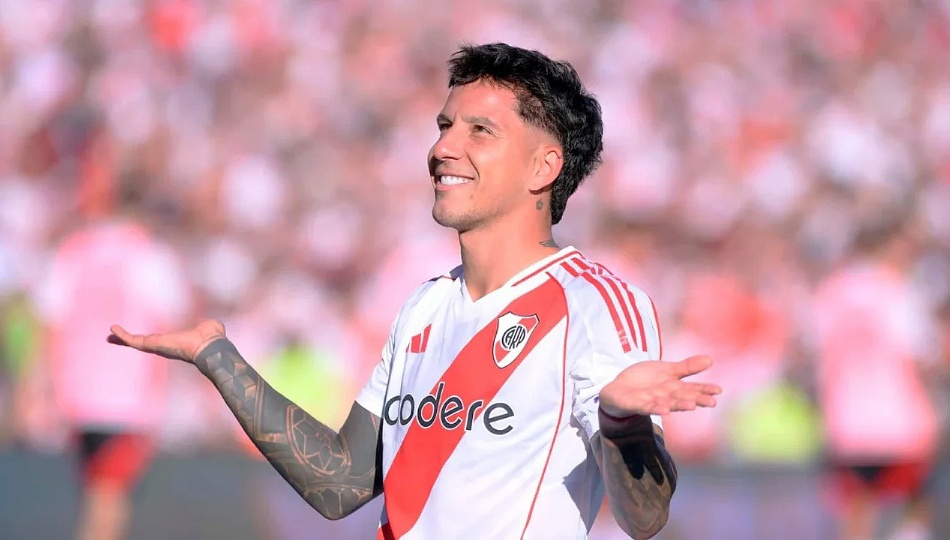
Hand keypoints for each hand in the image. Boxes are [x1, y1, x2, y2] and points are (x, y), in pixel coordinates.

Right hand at [107, 319, 226, 363]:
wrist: (210, 346)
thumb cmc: (212, 337)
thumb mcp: (206, 325)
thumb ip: (203, 323)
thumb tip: (204, 321)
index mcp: (174, 343)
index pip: (156, 341)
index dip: (145, 339)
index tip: (136, 337)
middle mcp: (163, 347)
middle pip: (141, 344)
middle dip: (127, 342)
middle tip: (113, 339)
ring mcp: (157, 347)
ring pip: (135, 344)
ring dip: (121, 340)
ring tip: (109, 336)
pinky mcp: (153, 345)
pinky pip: (134, 341)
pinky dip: (123, 335)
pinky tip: (113, 329)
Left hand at [598, 355, 720, 416]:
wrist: (619, 388)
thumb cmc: (645, 381)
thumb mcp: (666, 370)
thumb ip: (686, 367)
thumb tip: (710, 360)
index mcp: (673, 387)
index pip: (691, 388)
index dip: (704, 389)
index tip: (718, 390)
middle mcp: (665, 397)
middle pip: (682, 398)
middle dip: (696, 400)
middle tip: (712, 402)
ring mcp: (651, 402)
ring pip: (667, 404)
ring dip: (679, 405)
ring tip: (691, 405)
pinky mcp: (636, 405)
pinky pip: (646, 407)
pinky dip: (655, 408)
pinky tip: (664, 409)